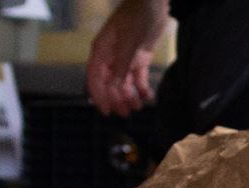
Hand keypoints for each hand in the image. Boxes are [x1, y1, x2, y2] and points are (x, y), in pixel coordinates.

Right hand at [88, 0, 169, 116]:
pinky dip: (141, 87)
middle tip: (126, 114)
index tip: (105, 111)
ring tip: (137, 108)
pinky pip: (137, 76)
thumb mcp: (128, 43)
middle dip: (116, 99)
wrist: (153, 4)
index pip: (95, 77)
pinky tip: (147, 96)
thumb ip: (121, 65)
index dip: (99, 95)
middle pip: (110, 82)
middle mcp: (111, 56)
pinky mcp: (139, 56)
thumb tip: (114, 86)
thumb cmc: (137, 18)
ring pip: (123, 81)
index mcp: (102, 51)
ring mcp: (125, 56)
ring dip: (129, 96)